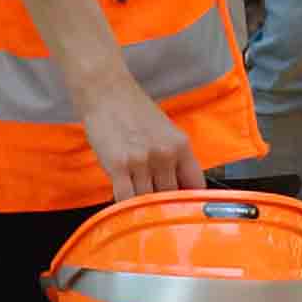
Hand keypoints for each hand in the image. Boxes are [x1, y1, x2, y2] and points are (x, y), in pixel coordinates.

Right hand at [74, 65, 205, 203]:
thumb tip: (178, 190)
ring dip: (141, 207)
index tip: (181, 210)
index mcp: (181, 146)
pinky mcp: (119, 166)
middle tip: (152, 207)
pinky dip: (124, 208)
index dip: (188, 202)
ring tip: (135, 203)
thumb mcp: (165, 132)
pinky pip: (126, 199)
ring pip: (147, 202)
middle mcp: (165, 154)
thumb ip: (175, 160)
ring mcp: (142, 161)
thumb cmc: (133, 111)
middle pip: (170, 198)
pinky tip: (122, 207)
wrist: (106, 91)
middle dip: (161, 205)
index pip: (195, 186)